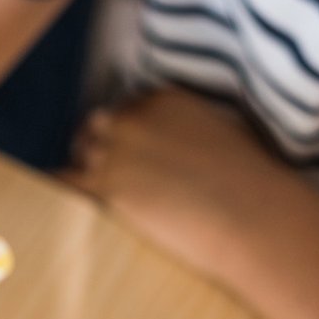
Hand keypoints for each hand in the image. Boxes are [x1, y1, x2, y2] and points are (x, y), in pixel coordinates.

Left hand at [65, 89, 303, 277]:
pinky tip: (67, 204)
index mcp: (165, 100)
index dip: (128, 131)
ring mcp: (115, 152)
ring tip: (91, 190)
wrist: (250, 217)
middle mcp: (134, 119)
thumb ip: (196, 129)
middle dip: (102, 146)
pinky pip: (66, 184)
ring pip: (81, 153)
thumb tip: (193, 145)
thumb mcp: (227, 135)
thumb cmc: (252, 183)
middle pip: (99, 126)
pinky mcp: (106, 189)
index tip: (132, 149)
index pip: (130, 108)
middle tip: (109, 171)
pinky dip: (65, 191)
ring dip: (86, 170)